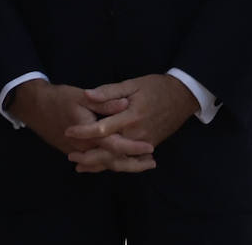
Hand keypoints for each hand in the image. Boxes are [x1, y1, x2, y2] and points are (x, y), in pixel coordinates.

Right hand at [7, 79, 151, 171]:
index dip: (134, 147)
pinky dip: (107, 164)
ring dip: (122, 165)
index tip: (151, 147)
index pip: (115, 145)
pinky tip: (118, 163)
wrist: (34, 107)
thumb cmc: (59, 98)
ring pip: (103, 164)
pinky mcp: (73, 152)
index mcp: (89, 134)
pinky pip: (94, 163)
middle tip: (151, 163)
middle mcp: (84, 148)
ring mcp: (77, 152)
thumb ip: (105, 102)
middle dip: (133, 164)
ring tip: (141, 165)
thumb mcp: (82, 96)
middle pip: (112, 161)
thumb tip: (126, 104)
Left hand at [63, 73, 195, 172]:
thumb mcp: (132, 84)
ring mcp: (144, 143)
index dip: (84, 131)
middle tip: (70, 155)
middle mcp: (137, 134)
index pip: (102, 129)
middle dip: (88, 155)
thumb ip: (109, 91)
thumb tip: (88, 95)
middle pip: (109, 151)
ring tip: (80, 165)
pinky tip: (102, 166)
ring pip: (119, 160)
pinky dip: (114, 165)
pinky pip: (129, 160)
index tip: (68, 131)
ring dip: (99, 164)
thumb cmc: (156, 87)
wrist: (183, 97)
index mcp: (131, 116)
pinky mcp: (149, 147)